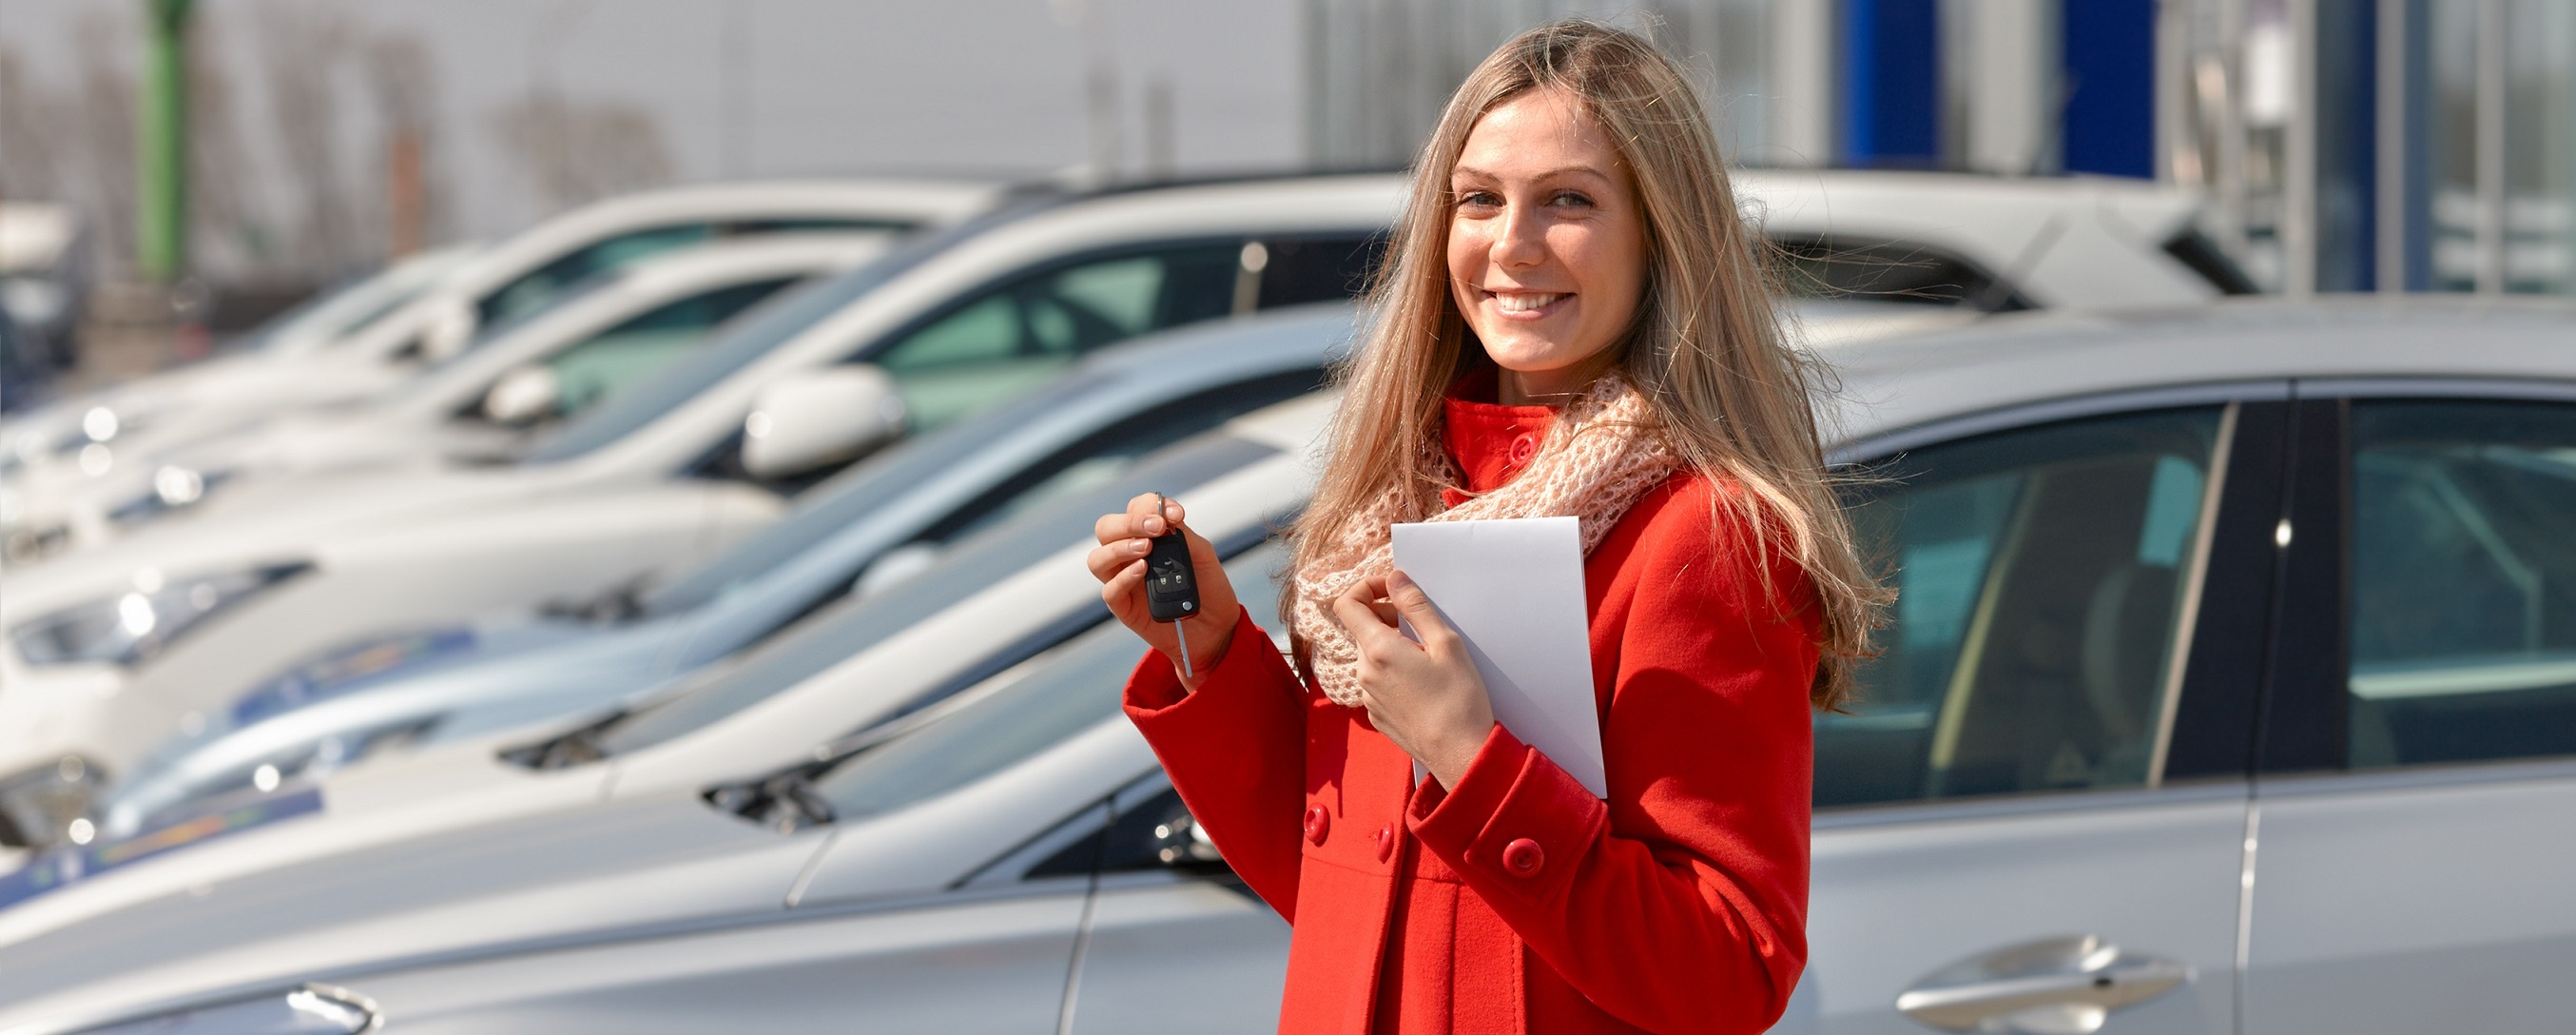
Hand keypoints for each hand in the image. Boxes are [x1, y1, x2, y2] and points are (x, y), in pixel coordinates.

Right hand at [1088, 493, 1241, 687]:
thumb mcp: (1202, 555)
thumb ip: (1182, 534)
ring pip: (1098, 558)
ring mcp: (1123, 580)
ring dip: (1120, 547)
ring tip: (1146, 548)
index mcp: (1147, 535)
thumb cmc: (1207, 587)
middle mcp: (1129, 554)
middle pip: (1106, 528)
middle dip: (1129, 522)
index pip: (1134, 509)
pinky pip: (1110, 590)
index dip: (1150, 505)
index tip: (1176, 514)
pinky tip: (1143, 570)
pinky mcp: (1123, 607)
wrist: (1216, 627)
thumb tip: (1165, 516)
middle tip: (1156, 528)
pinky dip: (1124, 577)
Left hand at [1329, 570, 1495, 788]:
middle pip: (1361, 629)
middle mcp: (1364, 673)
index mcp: (1377, 650)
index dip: (1367, 587)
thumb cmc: (1459, 699)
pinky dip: (1392, 670)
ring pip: (1370, 656)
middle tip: (1419, 623)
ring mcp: (1367, 697)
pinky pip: (1376, 681)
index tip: (1393, 589)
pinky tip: (1422, 682)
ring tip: (1425, 656)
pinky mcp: (1376, 715)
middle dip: (1385, 616)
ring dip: (1390, 645)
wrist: (1460, 754)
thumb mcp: (1445, 643)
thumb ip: (1415, 606)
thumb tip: (1394, 578)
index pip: (1347, 604)